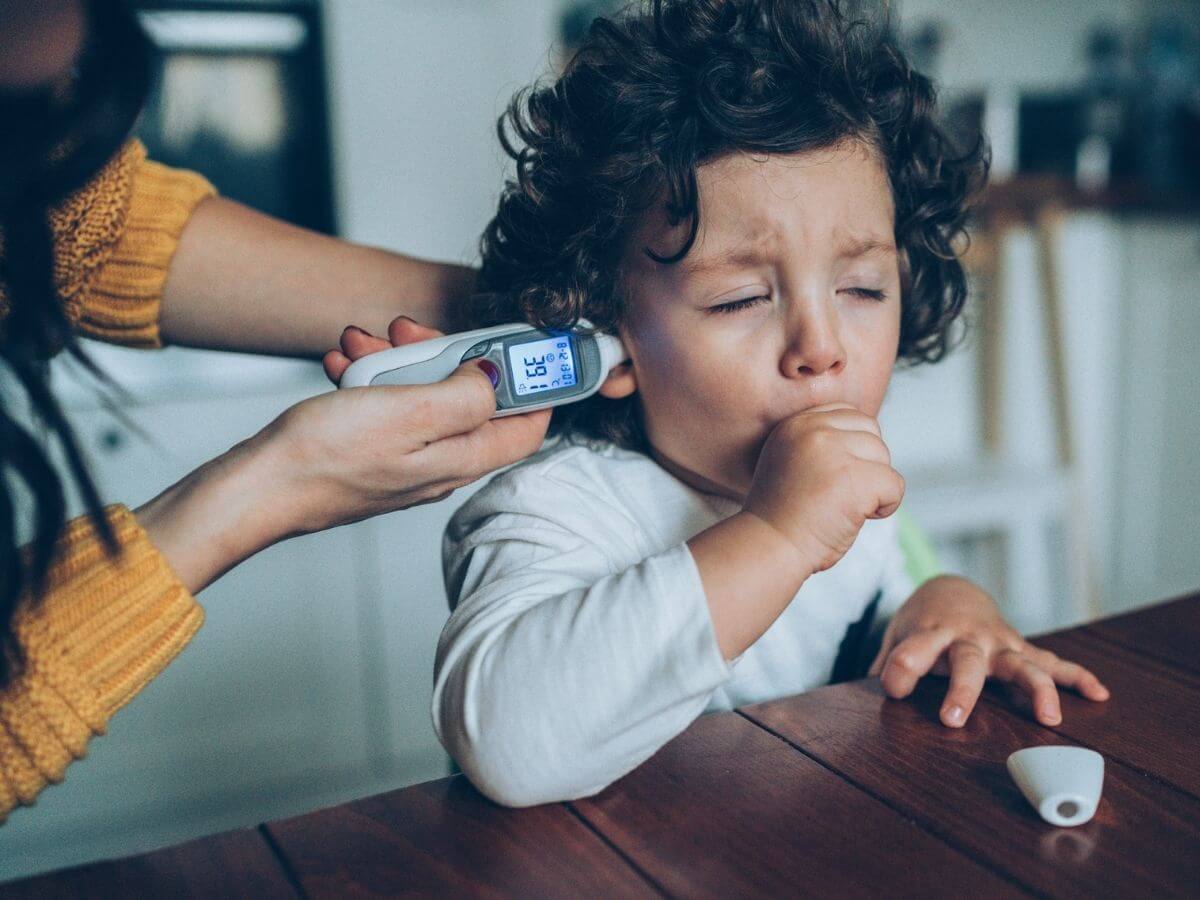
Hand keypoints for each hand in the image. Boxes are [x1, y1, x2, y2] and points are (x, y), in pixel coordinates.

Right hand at [138, 315, 549, 592]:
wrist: (258, 484)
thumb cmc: (326, 457)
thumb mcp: (410, 412)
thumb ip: (467, 397)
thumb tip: (496, 378)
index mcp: (460, 459)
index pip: (526, 427)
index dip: (532, 386)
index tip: (521, 347)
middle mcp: (439, 463)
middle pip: (470, 399)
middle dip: (445, 356)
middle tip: (412, 333)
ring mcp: (405, 457)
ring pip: (422, 395)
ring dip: (396, 362)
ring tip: (362, 347)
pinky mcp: (372, 449)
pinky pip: (385, 405)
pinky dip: (368, 379)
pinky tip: (343, 366)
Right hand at [743, 403, 904, 575]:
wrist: (770, 546)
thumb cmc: (783, 515)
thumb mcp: (790, 460)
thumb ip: (819, 442)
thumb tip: (867, 440)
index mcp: (796, 424)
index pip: (849, 416)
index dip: (854, 449)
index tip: (836, 477)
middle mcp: (813, 430)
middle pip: (871, 434)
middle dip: (867, 465)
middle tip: (842, 495)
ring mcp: (834, 452)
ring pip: (884, 458)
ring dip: (875, 487)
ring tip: (844, 507)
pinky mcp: (855, 478)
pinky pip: (894, 485)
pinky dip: (886, 507)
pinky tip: (858, 518)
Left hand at [869, 575, 1109, 727]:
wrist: (951, 591)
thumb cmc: (921, 622)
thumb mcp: (896, 636)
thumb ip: (885, 664)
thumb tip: (861, 697)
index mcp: (930, 633)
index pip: (911, 651)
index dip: (900, 669)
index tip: (891, 689)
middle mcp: (967, 638)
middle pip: (967, 662)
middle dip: (962, 690)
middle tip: (953, 719)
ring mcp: (998, 642)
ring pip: (1020, 664)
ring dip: (1036, 690)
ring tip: (1048, 717)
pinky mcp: (1020, 648)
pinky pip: (1053, 663)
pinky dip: (1077, 677)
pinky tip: (1099, 694)